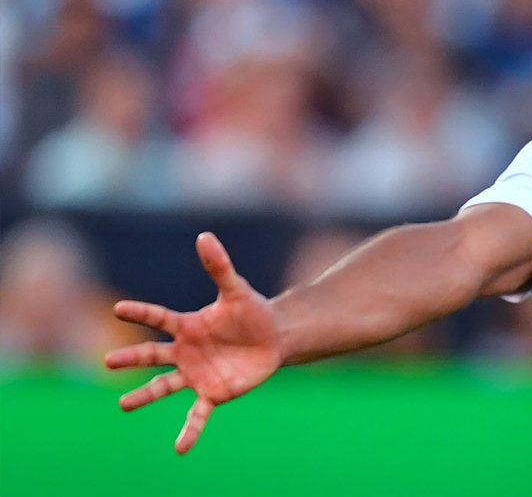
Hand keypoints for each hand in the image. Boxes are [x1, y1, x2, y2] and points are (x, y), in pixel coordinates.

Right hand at [105, 233, 282, 453]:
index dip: (141, 313)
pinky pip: (197, 415)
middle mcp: (185, 351)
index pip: (159, 318)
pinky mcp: (212, 393)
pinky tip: (179, 449)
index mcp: (188, 325)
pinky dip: (189, 432)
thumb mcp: (236, 290)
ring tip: (123, 405)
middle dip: (132, 358)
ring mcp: (196, 374)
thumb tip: (204, 236)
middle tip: (107, 362)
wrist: (272, 338)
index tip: (119, 308)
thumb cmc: (251, 312)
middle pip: (153, 356)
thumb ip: (219, 267)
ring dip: (145, 396)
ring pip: (164, 387)